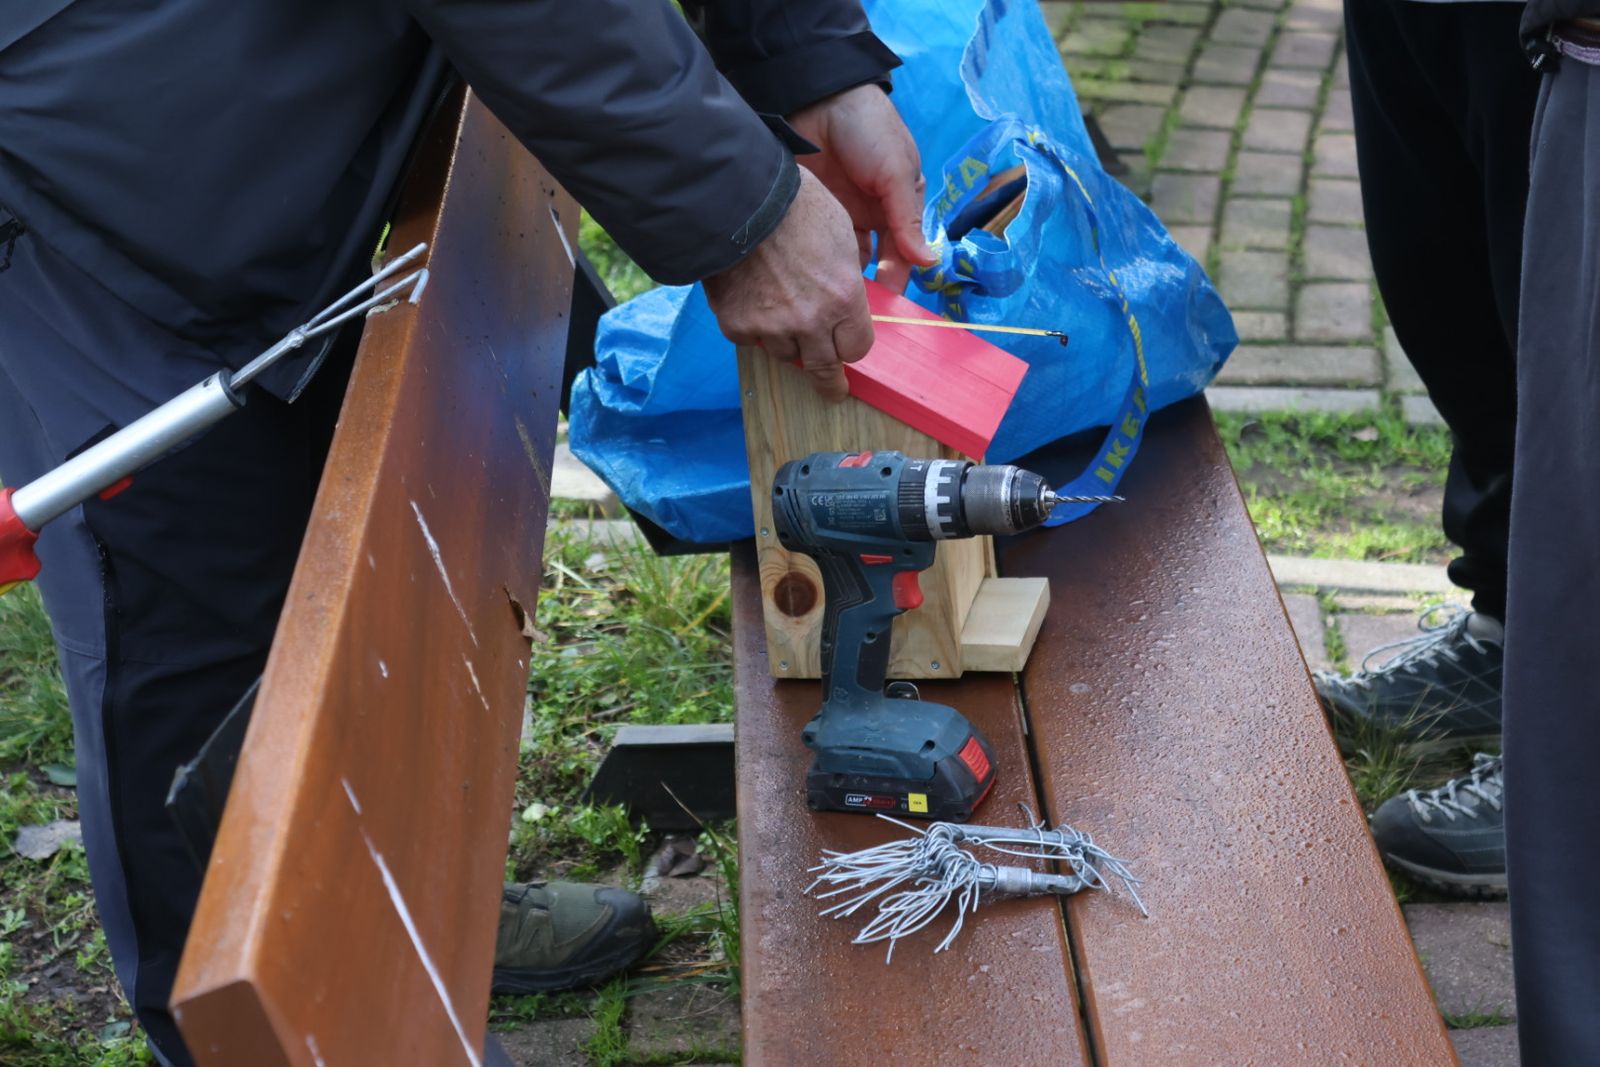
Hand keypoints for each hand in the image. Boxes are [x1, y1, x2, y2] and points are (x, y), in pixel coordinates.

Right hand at [703, 168, 873, 400]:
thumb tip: (848, 304)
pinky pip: (751, 340)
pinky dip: (754, 328)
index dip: (852, 346)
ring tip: (783, 318)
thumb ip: (847, 281)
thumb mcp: (841, 235)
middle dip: (831, 382)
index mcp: (843, 297)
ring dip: (789, 343)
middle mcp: (810, 321)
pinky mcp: (737, 325)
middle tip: (833, 391)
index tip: (849, 349)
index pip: (857, 348)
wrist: (737, 199)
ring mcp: (771, 327)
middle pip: (825, 368)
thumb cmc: (795, 206)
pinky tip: (752, 302)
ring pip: (786, 355)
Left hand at [788, 84, 936, 293]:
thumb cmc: (869, 129)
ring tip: (833, 307)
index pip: (905, 254)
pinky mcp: (816, 214)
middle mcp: (876, 215)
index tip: (887, 309)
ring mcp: (844, 216)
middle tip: (855, 316)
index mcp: (903, 204)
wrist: (818, 99)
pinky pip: (822, 248)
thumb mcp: (896, 171)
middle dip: (869, 289)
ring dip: (844, 282)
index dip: (897, 280)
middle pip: (876, 264)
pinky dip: (821, 265)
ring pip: (847, 261)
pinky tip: (815, 284)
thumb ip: (908, 219)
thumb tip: (929, 263)